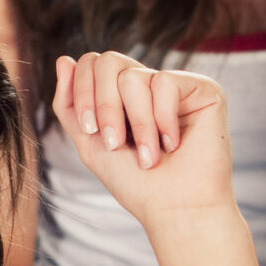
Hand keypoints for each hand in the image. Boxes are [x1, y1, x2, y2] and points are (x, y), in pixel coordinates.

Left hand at [51, 51, 234, 227]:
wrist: (173, 207)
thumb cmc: (134, 181)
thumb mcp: (89, 142)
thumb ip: (71, 104)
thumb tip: (63, 59)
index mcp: (121, 94)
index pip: (90, 64)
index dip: (82, 93)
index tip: (90, 131)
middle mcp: (148, 83)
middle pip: (108, 61)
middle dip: (103, 106)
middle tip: (115, 143)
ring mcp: (176, 84)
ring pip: (133, 77)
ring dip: (136, 124)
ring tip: (149, 155)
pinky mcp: (203, 88)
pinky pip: (166, 83)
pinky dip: (162, 120)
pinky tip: (174, 143)